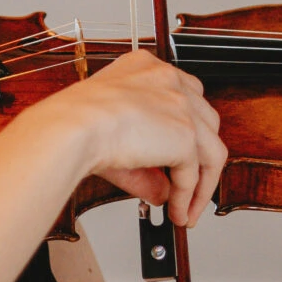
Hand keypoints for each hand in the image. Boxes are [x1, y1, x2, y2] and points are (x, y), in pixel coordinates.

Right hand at [46, 49, 226, 227]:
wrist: (71, 127)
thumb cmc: (77, 125)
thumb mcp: (115, 137)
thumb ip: (147, 164)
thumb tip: (164, 192)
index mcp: (149, 70)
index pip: (184, 99)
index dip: (187, 133)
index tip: (181, 158)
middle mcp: (170, 81)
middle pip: (205, 124)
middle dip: (200, 161)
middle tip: (187, 189)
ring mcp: (181, 106)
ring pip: (210, 151)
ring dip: (201, 186)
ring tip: (186, 210)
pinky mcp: (185, 134)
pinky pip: (193, 173)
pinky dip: (186, 197)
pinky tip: (175, 211)